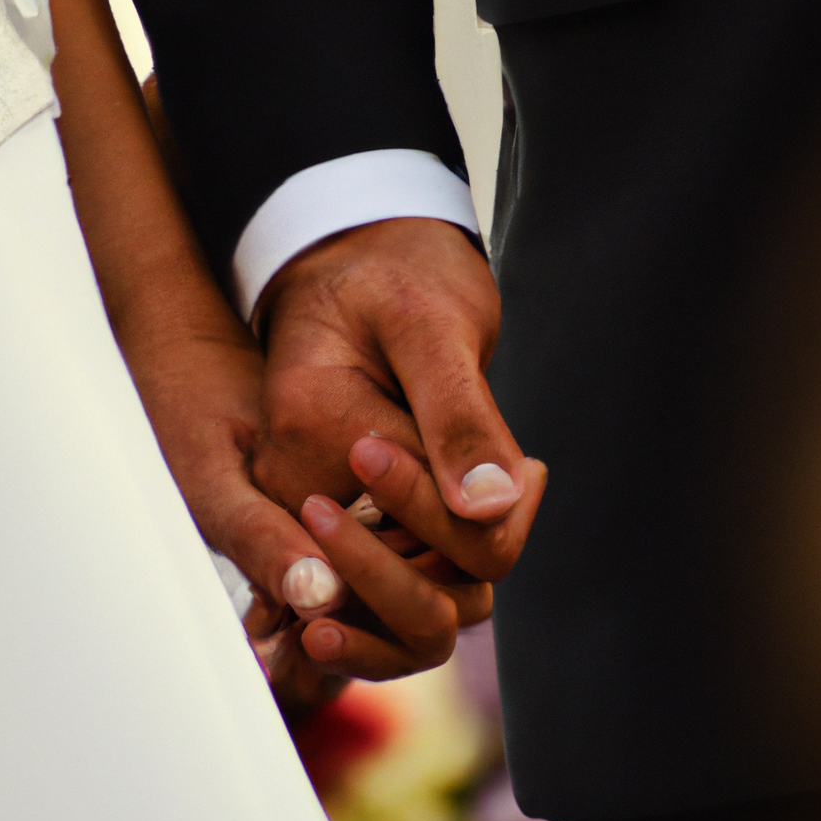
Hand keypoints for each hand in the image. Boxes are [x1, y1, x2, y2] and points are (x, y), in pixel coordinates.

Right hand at [253, 216, 545, 582]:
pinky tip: (468, 471)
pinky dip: (440, 520)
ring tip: (496, 460)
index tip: (530, 471)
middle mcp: (290, 471)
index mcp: (310, 426)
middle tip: (521, 466)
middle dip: (475, 525)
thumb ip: (459, 415)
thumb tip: (489, 507)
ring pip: (404, 559)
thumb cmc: (395, 275)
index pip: (421, 520)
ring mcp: (301, 488)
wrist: (355, 260)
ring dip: (461, 526)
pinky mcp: (324, 494)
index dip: (493, 511)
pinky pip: (391, 543)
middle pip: (407, 559)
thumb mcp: (434, 324)